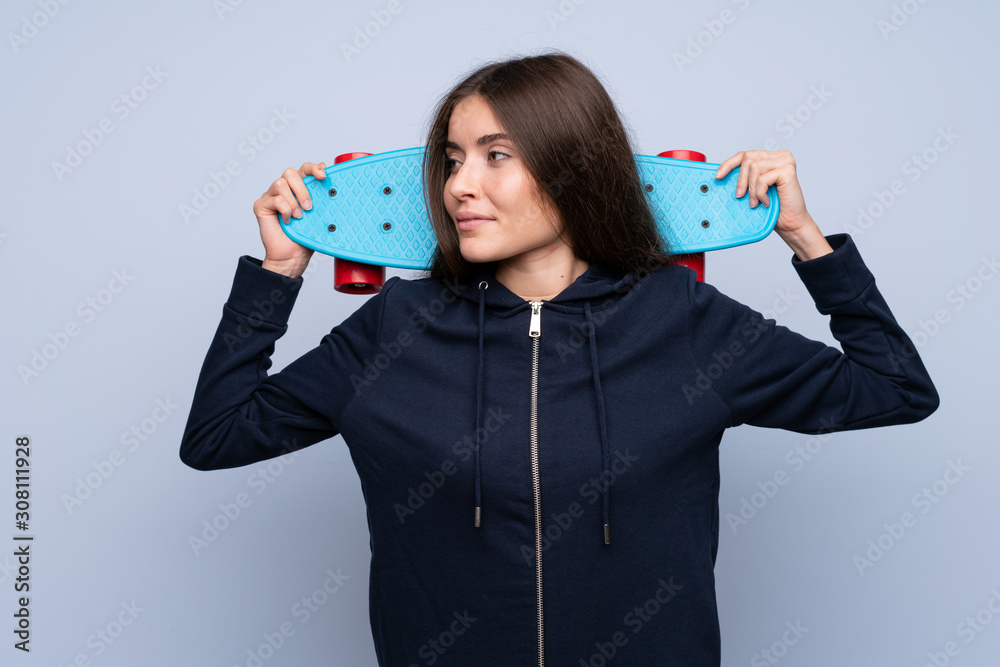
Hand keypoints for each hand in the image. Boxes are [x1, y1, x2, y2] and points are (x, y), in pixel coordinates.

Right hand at [253, 162, 326, 276]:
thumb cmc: (306, 236)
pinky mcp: (261, 206)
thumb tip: (326, 170)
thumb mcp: (320, 214)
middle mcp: (284, 190)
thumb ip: (322, 193)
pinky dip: (284, 210)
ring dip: (293, 201)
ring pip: (280, 184)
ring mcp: (271, 196)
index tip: (323, 176)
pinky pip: (274, 199)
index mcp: (299, 188)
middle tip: (309, 207)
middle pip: (290, 172)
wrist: (293, 256)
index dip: (313, 168)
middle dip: (302, 189)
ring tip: (299, 217)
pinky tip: (288, 221)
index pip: (304, 169)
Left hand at [715, 150, 831, 260]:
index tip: (718, 176)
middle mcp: (780, 156)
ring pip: (754, 167)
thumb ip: (744, 178)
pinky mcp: (788, 170)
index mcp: (770, 157)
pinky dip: (760, 193)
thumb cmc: (773, 207)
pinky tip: (766, 202)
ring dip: (751, 189)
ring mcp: (785, 161)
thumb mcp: (753, 189)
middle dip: (741, 179)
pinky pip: (762, 179)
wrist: (790, 222)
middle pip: (748, 158)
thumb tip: (720, 175)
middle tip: (740, 196)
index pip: (745, 154)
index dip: (729, 164)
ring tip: (755, 202)